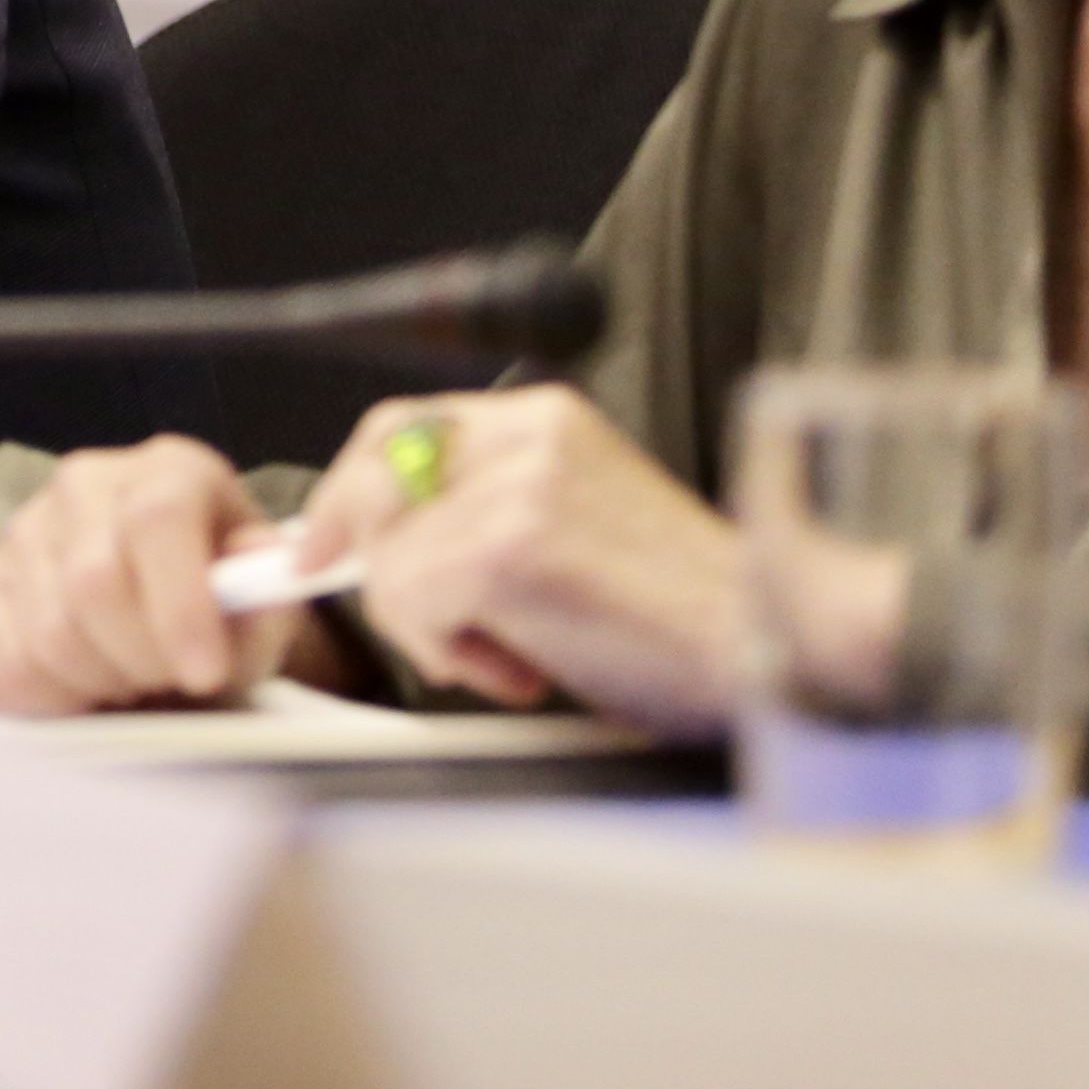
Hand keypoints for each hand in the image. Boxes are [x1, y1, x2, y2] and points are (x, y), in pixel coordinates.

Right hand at [0, 436, 322, 710]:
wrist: (172, 603)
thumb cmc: (225, 603)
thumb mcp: (266, 601)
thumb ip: (268, 595)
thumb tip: (249, 574)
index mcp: (170, 469)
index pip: (157, 520)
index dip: (179, 605)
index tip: (204, 675)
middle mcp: (87, 481)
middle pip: (94, 582)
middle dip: (140, 659)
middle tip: (169, 680)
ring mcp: (24, 526)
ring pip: (47, 631)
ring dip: (98, 682)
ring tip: (132, 679)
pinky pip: (0, 656)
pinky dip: (48, 695)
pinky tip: (84, 685)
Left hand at [294, 384, 749, 733]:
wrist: (766, 649)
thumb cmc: (678, 616)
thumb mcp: (571, 532)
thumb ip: (483, 513)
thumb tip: (367, 544)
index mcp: (546, 419)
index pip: (399, 428)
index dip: (348, 491)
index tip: (323, 548)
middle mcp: (529, 432)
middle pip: (374, 482)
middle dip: (374, 566)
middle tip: (434, 632)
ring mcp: (520, 483)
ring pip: (389, 561)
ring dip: (437, 632)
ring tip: (522, 657)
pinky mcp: (512, 544)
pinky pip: (414, 600)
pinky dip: (451, 653)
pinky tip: (527, 669)